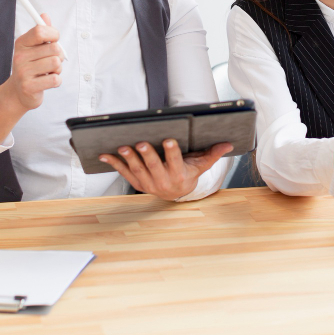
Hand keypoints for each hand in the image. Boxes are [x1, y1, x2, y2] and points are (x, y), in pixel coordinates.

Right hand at [0, 14, 62, 142]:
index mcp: (21, 43)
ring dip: (57, 69)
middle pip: (55, 48)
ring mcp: (23, 72)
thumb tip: (44, 15)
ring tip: (48, 72)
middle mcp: (20, 56)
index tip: (54, 40)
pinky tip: (47, 81)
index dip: (54, 34)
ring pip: (56, 63)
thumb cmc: (30, 67)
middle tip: (50, 61)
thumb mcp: (34, 48)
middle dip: (58, 56)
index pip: (41, 30)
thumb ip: (42, 32)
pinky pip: (56, 79)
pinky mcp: (29, 87)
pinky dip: (56, 80)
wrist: (17, 93)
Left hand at [99, 140, 233, 200]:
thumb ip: (213, 154)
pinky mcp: (137, 183)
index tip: (169, 140)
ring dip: (129, 159)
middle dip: (147, 155)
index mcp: (179, 175)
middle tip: (141, 143)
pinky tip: (105, 154)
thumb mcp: (202, 166)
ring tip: (123, 147)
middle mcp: (163, 181)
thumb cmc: (188, 174)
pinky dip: (114, 164)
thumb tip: (228, 144)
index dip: (172, 152)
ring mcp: (148, 183)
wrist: (177, 194)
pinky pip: (124, 173)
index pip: (175, 162)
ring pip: (137, 171)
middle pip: (154, 167)